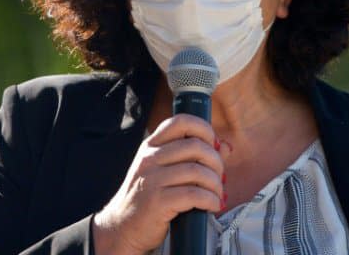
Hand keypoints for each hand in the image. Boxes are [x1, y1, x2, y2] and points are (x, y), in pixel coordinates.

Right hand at [92, 114, 229, 254]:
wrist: (123, 227)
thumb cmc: (148, 197)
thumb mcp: (164, 170)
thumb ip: (192, 156)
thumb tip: (225, 146)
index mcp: (151, 145)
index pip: (181, 121)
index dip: (204, 129)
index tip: (214, 146)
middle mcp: (149, 158)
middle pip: (196, 146)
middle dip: (216, 162)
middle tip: (220, 176)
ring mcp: (151, 179)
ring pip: (197, 171)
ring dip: (216, 184)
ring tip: (218, 194)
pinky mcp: (157, 202)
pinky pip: (194, 194)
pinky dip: (211, 200)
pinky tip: (213, 205)